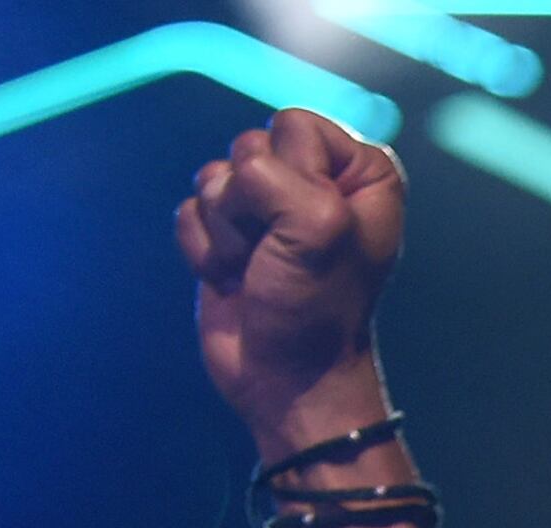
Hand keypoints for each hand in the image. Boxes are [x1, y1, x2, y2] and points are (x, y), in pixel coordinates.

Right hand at [175, 109, 404, 456]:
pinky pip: (189, 211)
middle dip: (252, 205)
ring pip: (212, 177)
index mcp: (361, 172)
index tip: (314, 227)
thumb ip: (279, 176)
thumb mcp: (318, 227)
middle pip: (248, 145)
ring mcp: (269, 207)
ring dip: (228, 232)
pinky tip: (234, 280)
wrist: (288, 380)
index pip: (295, 124)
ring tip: (259, 270)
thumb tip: (237, 175)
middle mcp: (318, 180)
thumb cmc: (317, 309)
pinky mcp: (228, 233)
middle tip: (278, 255)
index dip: (292, 174)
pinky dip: (205, 250)